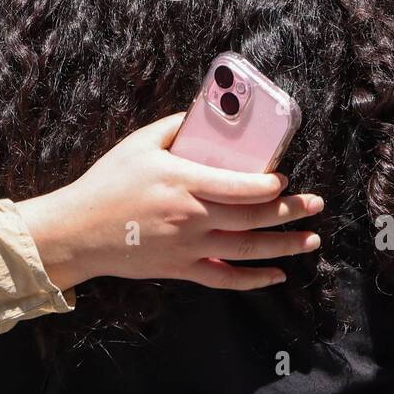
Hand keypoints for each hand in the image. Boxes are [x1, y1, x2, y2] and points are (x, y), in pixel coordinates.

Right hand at [16, 114, 322, 291]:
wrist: (77, 231)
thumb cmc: (107, 183)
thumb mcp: (139, 144)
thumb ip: (175, 126)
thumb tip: (205, 113)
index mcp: (183, 182)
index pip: (238, 186)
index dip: (268, 186)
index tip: (286, 180)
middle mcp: (191, 217)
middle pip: (252, 217)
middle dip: (290, 213)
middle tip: (316, 205)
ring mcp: (188, 247)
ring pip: (247, 250)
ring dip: (284, 246)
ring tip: (311, 240)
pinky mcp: (181, 268)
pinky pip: (224, 277)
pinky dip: (253, 280)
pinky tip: (276, 275)